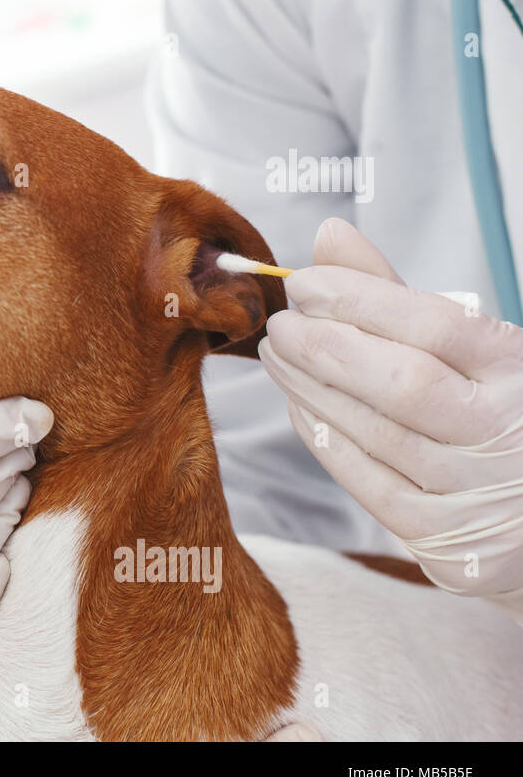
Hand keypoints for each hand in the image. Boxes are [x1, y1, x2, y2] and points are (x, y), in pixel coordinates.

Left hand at [259, 218, 522, 618]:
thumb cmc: (499, 414)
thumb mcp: (474, 350)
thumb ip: (400, 296)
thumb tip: (330, 236)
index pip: (438, 325)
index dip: (361, 299)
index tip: (305, 282)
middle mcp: (508, 434)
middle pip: (401, 383)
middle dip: (326, 347)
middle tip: (280, 322)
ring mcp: (478, 494)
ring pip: (375, 433)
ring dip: (310, 388)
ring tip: (277, 354)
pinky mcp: (444, 541)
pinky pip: (366, 482)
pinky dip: (324, 437)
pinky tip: (298, 404)